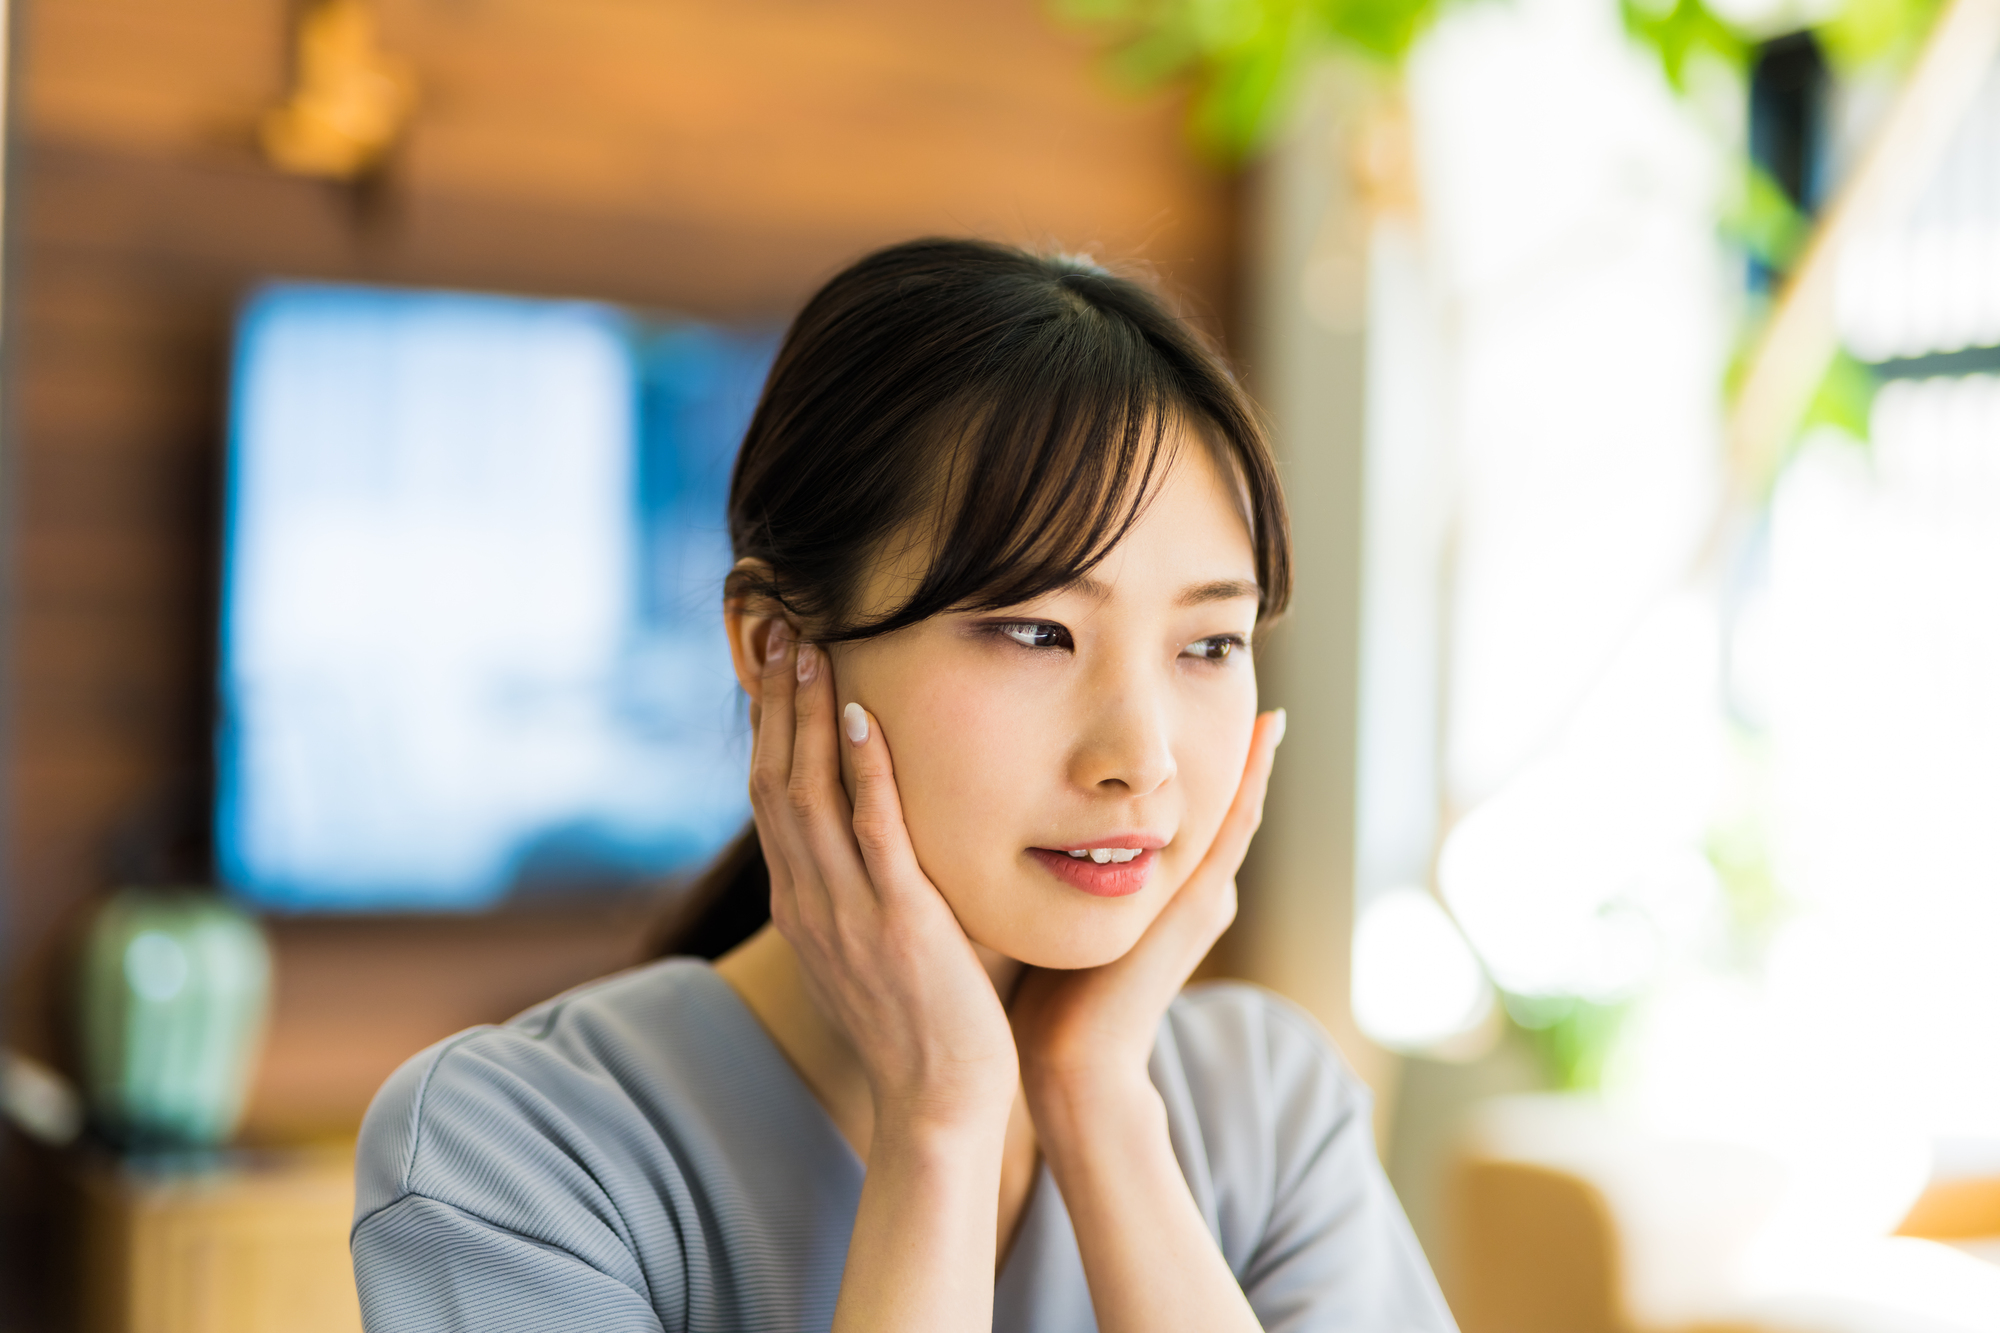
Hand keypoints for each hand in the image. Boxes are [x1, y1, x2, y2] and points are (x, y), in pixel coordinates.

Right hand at [749, 624, 1019, 1134]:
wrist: (938, 1105)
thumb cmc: (923, 1023)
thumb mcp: (876, 944)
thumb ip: (869, 884)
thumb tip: (880, 828)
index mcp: (802, 904)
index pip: (768, 797)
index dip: (767, 726)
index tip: (776, 664)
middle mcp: (809, 901)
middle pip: (773, 779)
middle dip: (776, 700)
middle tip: (782, 627)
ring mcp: (847, 912)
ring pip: (809, 794)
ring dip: (807, 713)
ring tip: (812, 645)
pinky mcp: (898, 923)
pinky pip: (873, 832)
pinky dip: (864, 768)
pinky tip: (865, 712)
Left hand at [1011, 708, 1285, 1120]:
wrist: (1072, 1061)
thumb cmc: (1048, 996)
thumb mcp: (1054, 914)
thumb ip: (1055, 877)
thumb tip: (1019, 831)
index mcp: (1159, 890)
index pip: (1181, 814)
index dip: (1191, 764)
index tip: (1190, 706)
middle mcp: (1190, 890)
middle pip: (1213, 808)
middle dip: (1232, 755)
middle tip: (1245, 692)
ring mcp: (1200, 897)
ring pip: (1233, 813)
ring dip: (1254, 763)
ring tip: (1269, 710)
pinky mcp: (1199, 906)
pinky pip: (1233, 832)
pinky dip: (1250, 785)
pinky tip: (1264, 740)